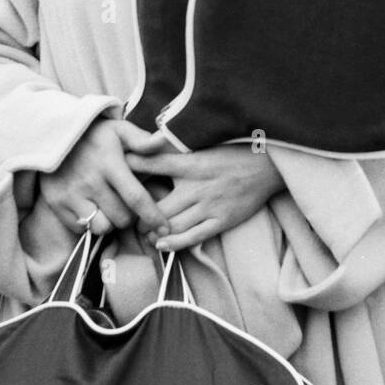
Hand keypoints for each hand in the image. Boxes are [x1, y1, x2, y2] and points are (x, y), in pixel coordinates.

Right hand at [36, 118, 168, 238]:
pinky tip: (92, 207)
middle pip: (121, 218)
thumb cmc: (93, 134)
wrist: (50, 133)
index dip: (152, 216)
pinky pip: (80, 228)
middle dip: (131, 216)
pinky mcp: (56, 203)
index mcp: (109, 164)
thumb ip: (141, 139)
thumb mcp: (118, 129)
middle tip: (128, 205)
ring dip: (110, 222)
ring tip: (110, 207)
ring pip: (102, 227)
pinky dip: (89, 223)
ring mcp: (71, 194)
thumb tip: (162, 142)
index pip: (136, 198)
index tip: (164, 227)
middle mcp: (90, 182)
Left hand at [124, 139, 284, 251]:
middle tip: (127, 217)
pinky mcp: (222, 221)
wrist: (268, 166)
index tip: (115, 170)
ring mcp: (210, 206)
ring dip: (153, 231)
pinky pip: (194, 237)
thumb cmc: (234, 153)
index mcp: (193, 163)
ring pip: (173, 225)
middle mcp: (198, 186)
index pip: (156, 164)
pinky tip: (162, 244)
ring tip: (142, 233)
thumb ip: (179, 149)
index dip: (134, 167)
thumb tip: (151, 141)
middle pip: (158, 206)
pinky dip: (175, 243)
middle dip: (139, 215)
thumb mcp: (205, 145)